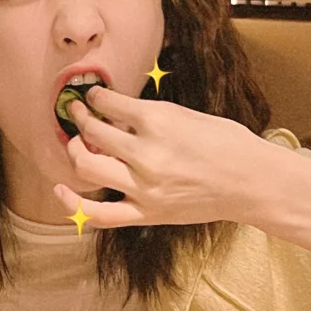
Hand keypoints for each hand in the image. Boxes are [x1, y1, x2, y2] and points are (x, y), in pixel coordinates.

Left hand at [53, 84, 261, 228]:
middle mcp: (146, 154)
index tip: (92, 96)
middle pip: (92, 133)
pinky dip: (74, 205)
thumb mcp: (187, 115)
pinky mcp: (146, 213)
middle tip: (77, 112)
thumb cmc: (226, 143)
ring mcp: (143, 187)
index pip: (108, 104)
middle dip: (78, 118)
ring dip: (75, 150)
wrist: (251, 182)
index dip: (94, 97)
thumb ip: (149, 116)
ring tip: (76, 142)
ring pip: (87, 167)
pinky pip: (99, 214)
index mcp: (158, 122)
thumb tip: (115, 111)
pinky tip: (60, 190)